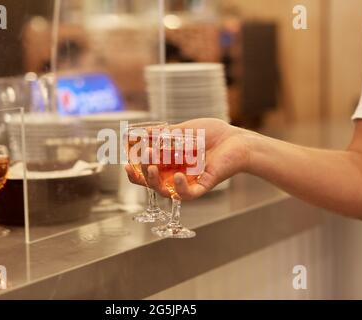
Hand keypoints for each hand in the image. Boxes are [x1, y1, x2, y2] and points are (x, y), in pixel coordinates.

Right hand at [125, 118, 253, 199]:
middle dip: (143, 172)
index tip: (127, 163)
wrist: (235, 138)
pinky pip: (187, 194)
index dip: (135, 171)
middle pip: (152, 182)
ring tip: (153, 166)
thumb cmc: (212, 134)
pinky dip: (179, 188)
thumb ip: (164, 134)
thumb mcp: (183, 130)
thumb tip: (143, 133)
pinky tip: (177, 176)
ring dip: (155, 180)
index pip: (147, 172)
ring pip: (165, 191)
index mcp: (169, 163)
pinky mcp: (201, 187)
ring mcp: (187, 182)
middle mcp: (175, 175)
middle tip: (143, 157)